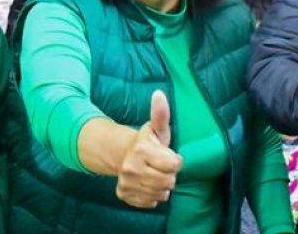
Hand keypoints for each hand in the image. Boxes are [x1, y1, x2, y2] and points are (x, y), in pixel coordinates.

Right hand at [115, 92, 181, 208]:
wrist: (122, 155)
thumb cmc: (147, 142)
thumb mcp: (157, 128)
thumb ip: (161, 114)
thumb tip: (159, 94)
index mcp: (141, 150)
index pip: (175, 165)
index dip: (175, 161)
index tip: (168, 156)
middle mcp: (131, 168)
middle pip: (169, 182)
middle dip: (169, 175)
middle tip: (161, 166)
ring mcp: (126, 183)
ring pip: (160, 194)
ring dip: (162, 187)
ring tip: (155, 175)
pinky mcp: (124, 195)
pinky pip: (150, 203)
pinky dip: (152, 196)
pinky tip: (147, 185)